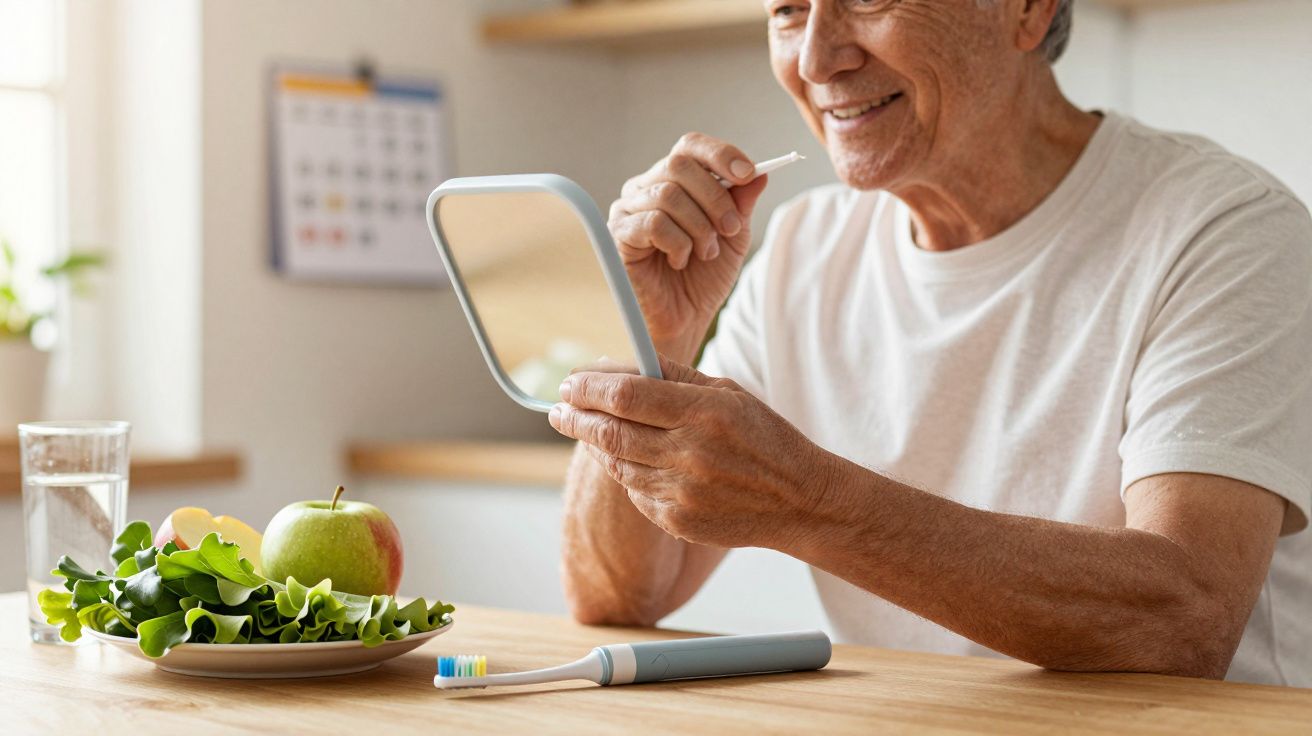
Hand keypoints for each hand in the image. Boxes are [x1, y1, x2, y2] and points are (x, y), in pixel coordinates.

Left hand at [548, 356, 839, 548]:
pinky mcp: (677, 521)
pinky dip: (624, 472)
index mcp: (704, 413)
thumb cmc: (761, 436)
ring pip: (616, 464)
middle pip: (610, 432)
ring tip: (583, 428)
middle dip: (574, 417)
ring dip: (595, 444)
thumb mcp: (728, 391)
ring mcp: (682, 493)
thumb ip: (672, 376)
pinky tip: (624, 458)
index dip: (588, 388)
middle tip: (557, 409)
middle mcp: (690, 454)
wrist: (798, 500)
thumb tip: (613, 367)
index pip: (625, 395)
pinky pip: (635, 492)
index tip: (569, 382)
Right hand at [608, 133, 769, 360]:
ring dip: (699, 227)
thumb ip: (741, 204)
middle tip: (730, 229)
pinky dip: (677, 243)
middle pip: (679, 164)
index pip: (690, 146)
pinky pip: (653, 222)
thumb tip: (759, 173)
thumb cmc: (702, 279)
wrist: (683, 322)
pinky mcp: (617, 235)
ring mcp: (627, 210)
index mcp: (672, 181)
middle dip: (715, 197)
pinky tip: (679, 261)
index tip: (748, 173)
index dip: (720, 154)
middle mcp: (645, 189)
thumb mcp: (732, 237)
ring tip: (705, 253)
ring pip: (668, 194)